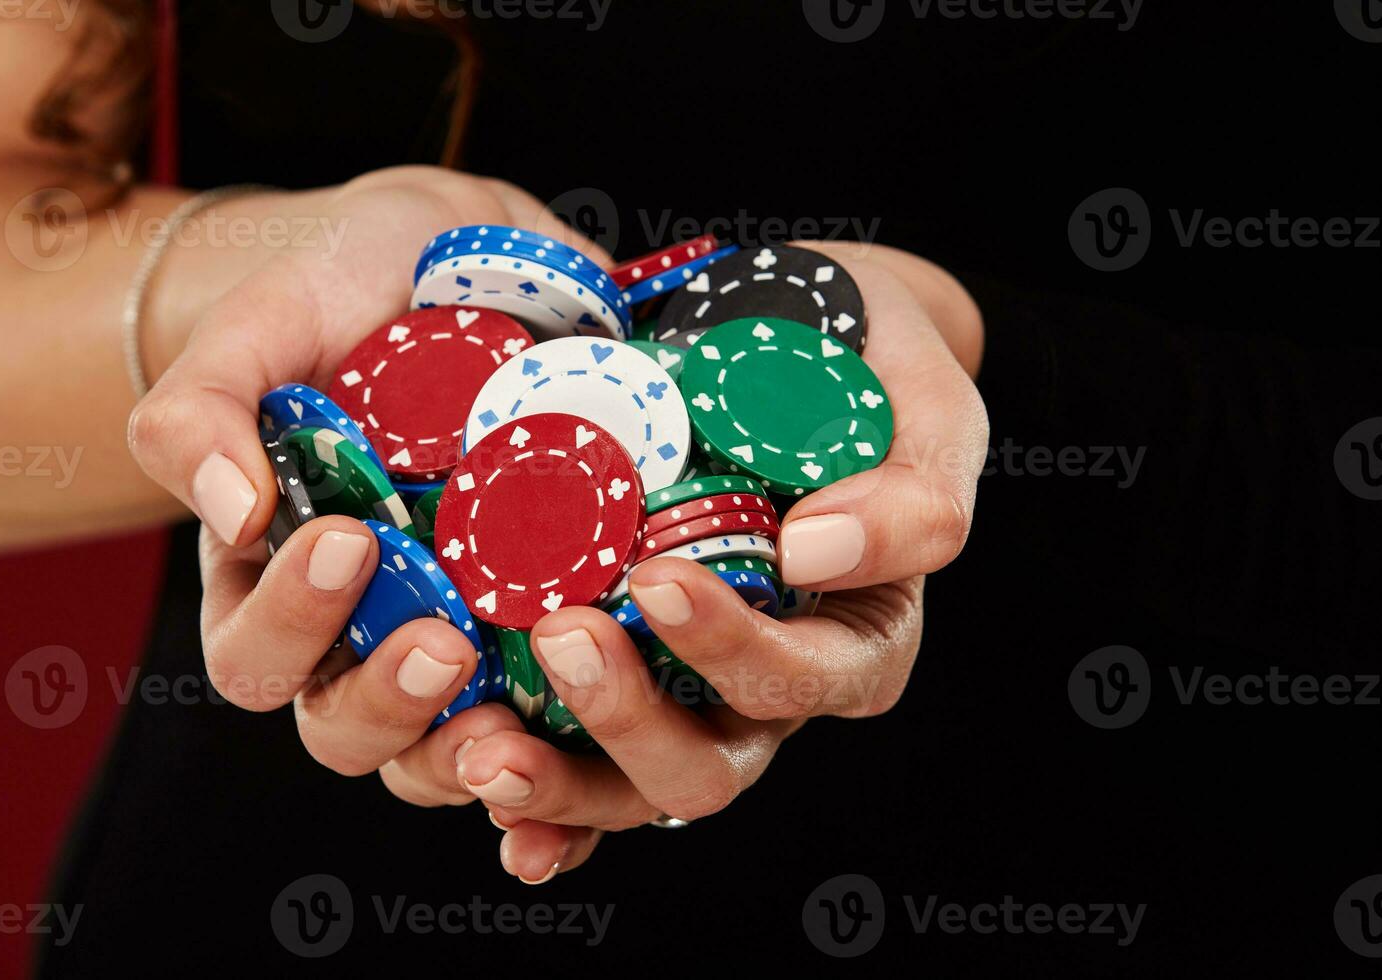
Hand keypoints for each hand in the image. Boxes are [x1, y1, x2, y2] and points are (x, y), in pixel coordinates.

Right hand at [128, 167, 623, 878]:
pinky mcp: (547, 612)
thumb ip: (202, 410)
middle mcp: (362, 628)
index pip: (257, 657)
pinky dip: (579, 720)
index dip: (294, 623)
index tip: (351, 539)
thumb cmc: (334, 294)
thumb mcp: (256, 327)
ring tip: (533, 706)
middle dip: (393, 702)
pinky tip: (613, 695)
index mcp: (274, 582)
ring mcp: (462, 627)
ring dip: (485, 749)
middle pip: (351, 730)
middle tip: (447, 643)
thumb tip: (233, 513)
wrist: (447, 258)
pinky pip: (557, 701)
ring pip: (453, 746)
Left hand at [452, 242, 988, 880]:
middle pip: (709, 765)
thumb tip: (813, 555)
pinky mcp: (615, 679)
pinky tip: (475, 785)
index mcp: (854, 636)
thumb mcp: (922, 404)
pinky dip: (532, 805)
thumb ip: (910, 490)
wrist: (775, 336)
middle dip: (630, 719)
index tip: (662, 578)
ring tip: (483, 745)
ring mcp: (686, 695)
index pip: (806, 679)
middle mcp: (766, 688)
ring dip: (556, 780)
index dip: (734, 649)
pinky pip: (574, 768)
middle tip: (564, 635)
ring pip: (628, 787)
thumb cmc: (860, 366)